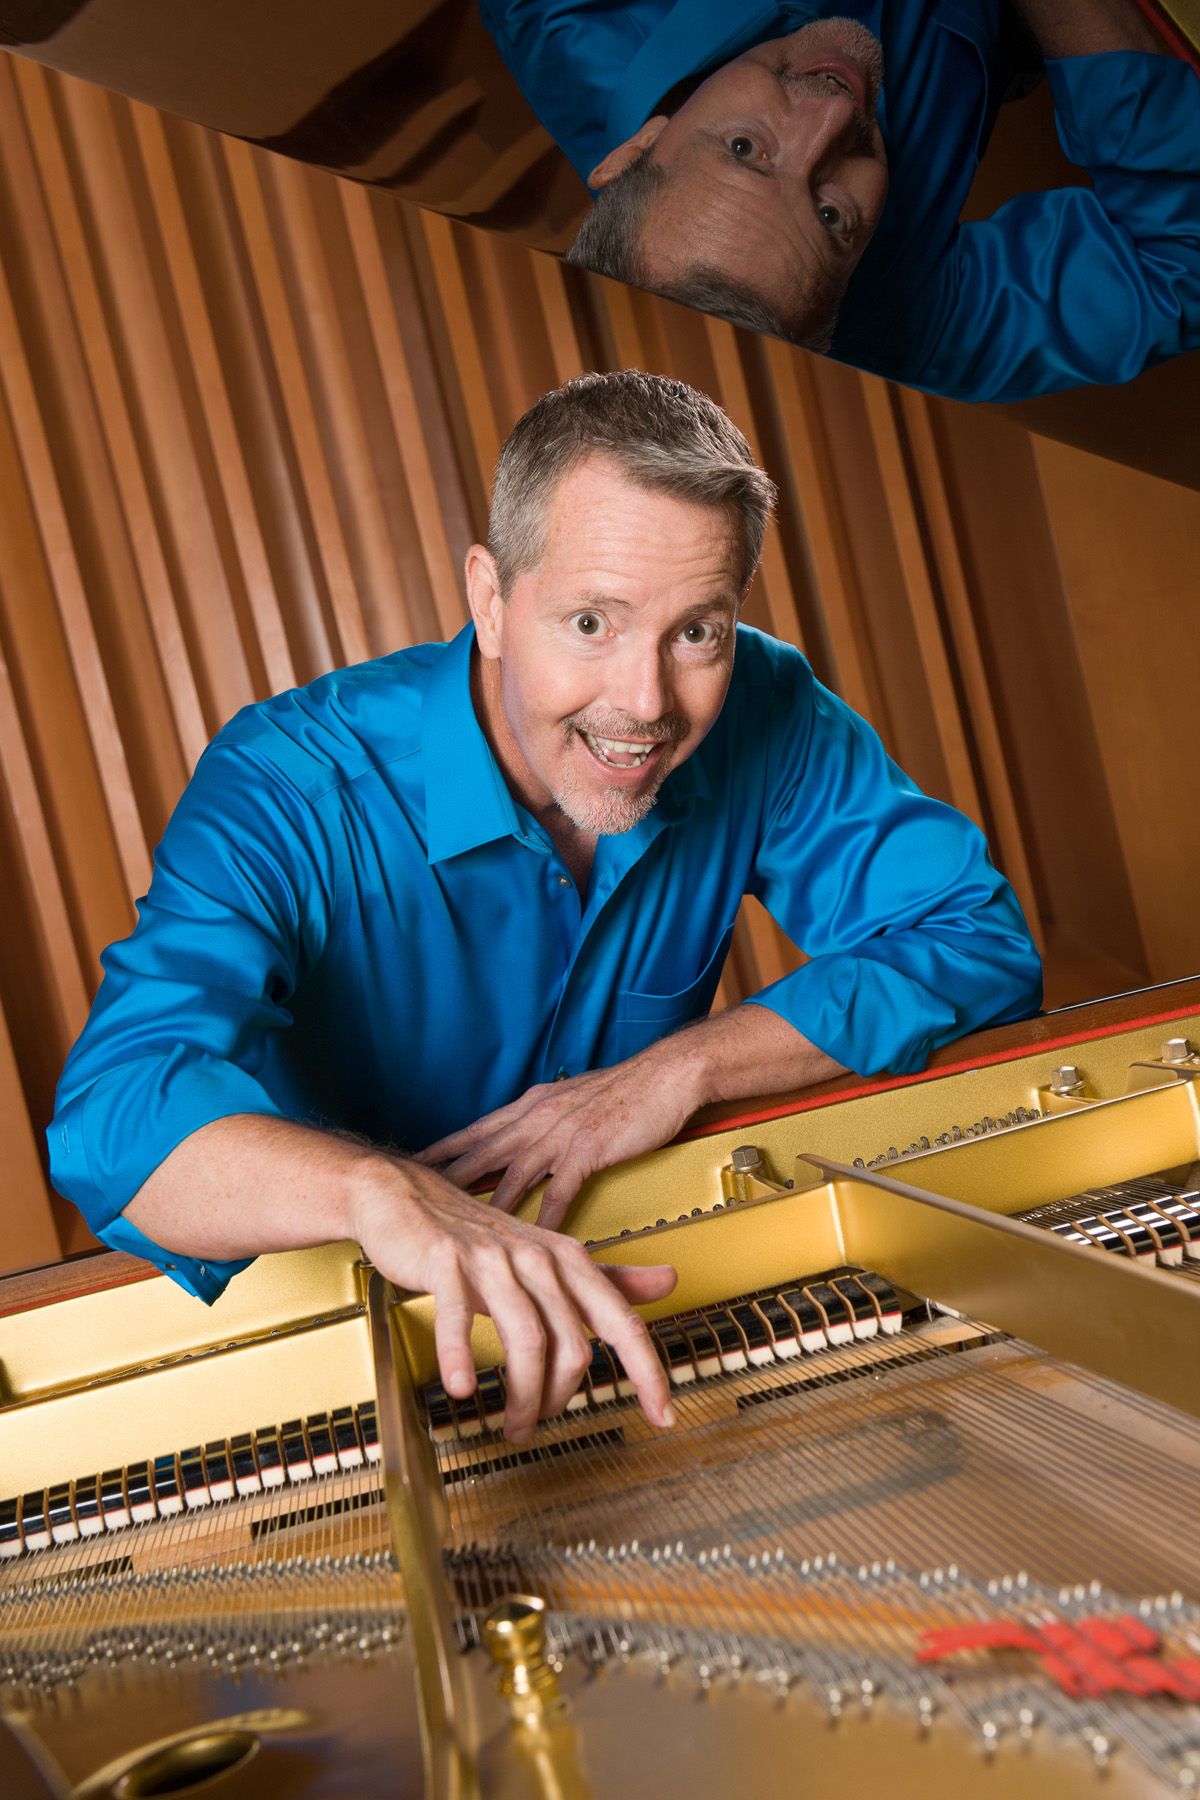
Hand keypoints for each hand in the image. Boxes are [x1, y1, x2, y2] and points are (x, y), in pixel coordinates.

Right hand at [348, 1156, 676, 1443]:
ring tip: (512, 1425)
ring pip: (526, 1339)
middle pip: (572, 1344)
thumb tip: (669, 1281)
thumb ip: (609, 1277)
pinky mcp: (445, 1261)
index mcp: (569, 1259)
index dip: (648, 1371)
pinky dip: (460, 1357)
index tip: (663, 1415)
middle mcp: (538, 1257)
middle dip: (559, 1399)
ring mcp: (492, 1259)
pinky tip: (461, 1388)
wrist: (405, 1194)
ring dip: (522, 1395)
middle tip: (537, 1426)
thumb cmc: (479, 1235)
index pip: (622, 1322)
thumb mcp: (551, 1256)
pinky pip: (458, 1316)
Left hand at [417, 1042, 707, 1227]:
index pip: (478, 1128)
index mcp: (533, 1104)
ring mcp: (560, 1133)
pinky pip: (557, 1192)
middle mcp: (538, 1116)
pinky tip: (530, 1240)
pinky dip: (542, 1219)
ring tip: (459, 1232)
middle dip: (445, 1176)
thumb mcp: (574, 1096)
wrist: (666, 1074)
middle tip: (413, 1198)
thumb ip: (548, 1117)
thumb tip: (529, 1134)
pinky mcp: (586, 1150)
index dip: (445, 1147)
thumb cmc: (627, 1088)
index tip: (417, 1162)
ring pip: (510, 1174)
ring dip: (483, 1204)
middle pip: (481, 1151)